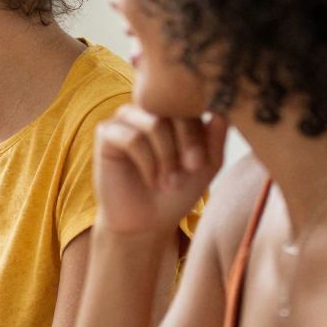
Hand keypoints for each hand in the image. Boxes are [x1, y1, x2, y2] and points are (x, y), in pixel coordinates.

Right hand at [93, 106, 226, 237]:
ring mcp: (125, 119)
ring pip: (154, 123)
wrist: (146, 221)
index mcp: (173, 111)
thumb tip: (221, 112)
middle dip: (186, 143)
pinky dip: (147, 163)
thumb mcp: (205, 166)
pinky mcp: (105, 134)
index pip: (190, 105)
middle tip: (189, 171)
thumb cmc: (176, 191)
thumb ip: (215, 138)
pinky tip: (151, 180)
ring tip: (168, 182)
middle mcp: (148, 109)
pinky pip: (131, 138)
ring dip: (166, 156)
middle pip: (173, 110)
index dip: (199, 133)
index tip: (200, 165)